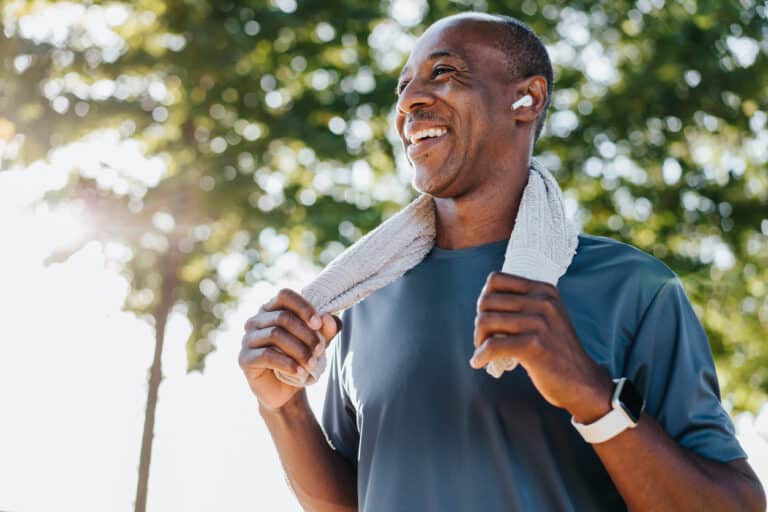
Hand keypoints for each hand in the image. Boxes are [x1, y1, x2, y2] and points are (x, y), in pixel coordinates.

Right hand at [239, 288, 341, 411]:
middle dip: (306, 334)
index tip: (318, 324)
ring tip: (312, 364)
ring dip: (299, 350)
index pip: (285, 295)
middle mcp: (256, 320)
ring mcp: (248, 338)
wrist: (285, 390)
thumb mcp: (318, 342)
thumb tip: (327, 318)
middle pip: (283, 317)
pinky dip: (287, 364)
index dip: (303, 307)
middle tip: (320, 350)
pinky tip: (300, 372)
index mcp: (272, 309)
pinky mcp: (244, 358)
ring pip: (275, 335)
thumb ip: (325, 329)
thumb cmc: (300, 359)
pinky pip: (267, 355)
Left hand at [469, 271, 612, 422]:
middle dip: (479, 322)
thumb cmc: (556, 351)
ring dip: (479, 339)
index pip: (496, 280)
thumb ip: (524, 304)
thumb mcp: (547, 317)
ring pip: (486, 321)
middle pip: (487, 301)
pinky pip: (492, 346)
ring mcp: (539, 323)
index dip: (485, 298)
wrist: (582, 381)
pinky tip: (479, 362)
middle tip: (484, 339)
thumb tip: (484, 301)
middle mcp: (543, 302)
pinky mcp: (533, 346)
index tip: (488, 316)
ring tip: (483, 351)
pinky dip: (480, 355)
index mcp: (544, 290)